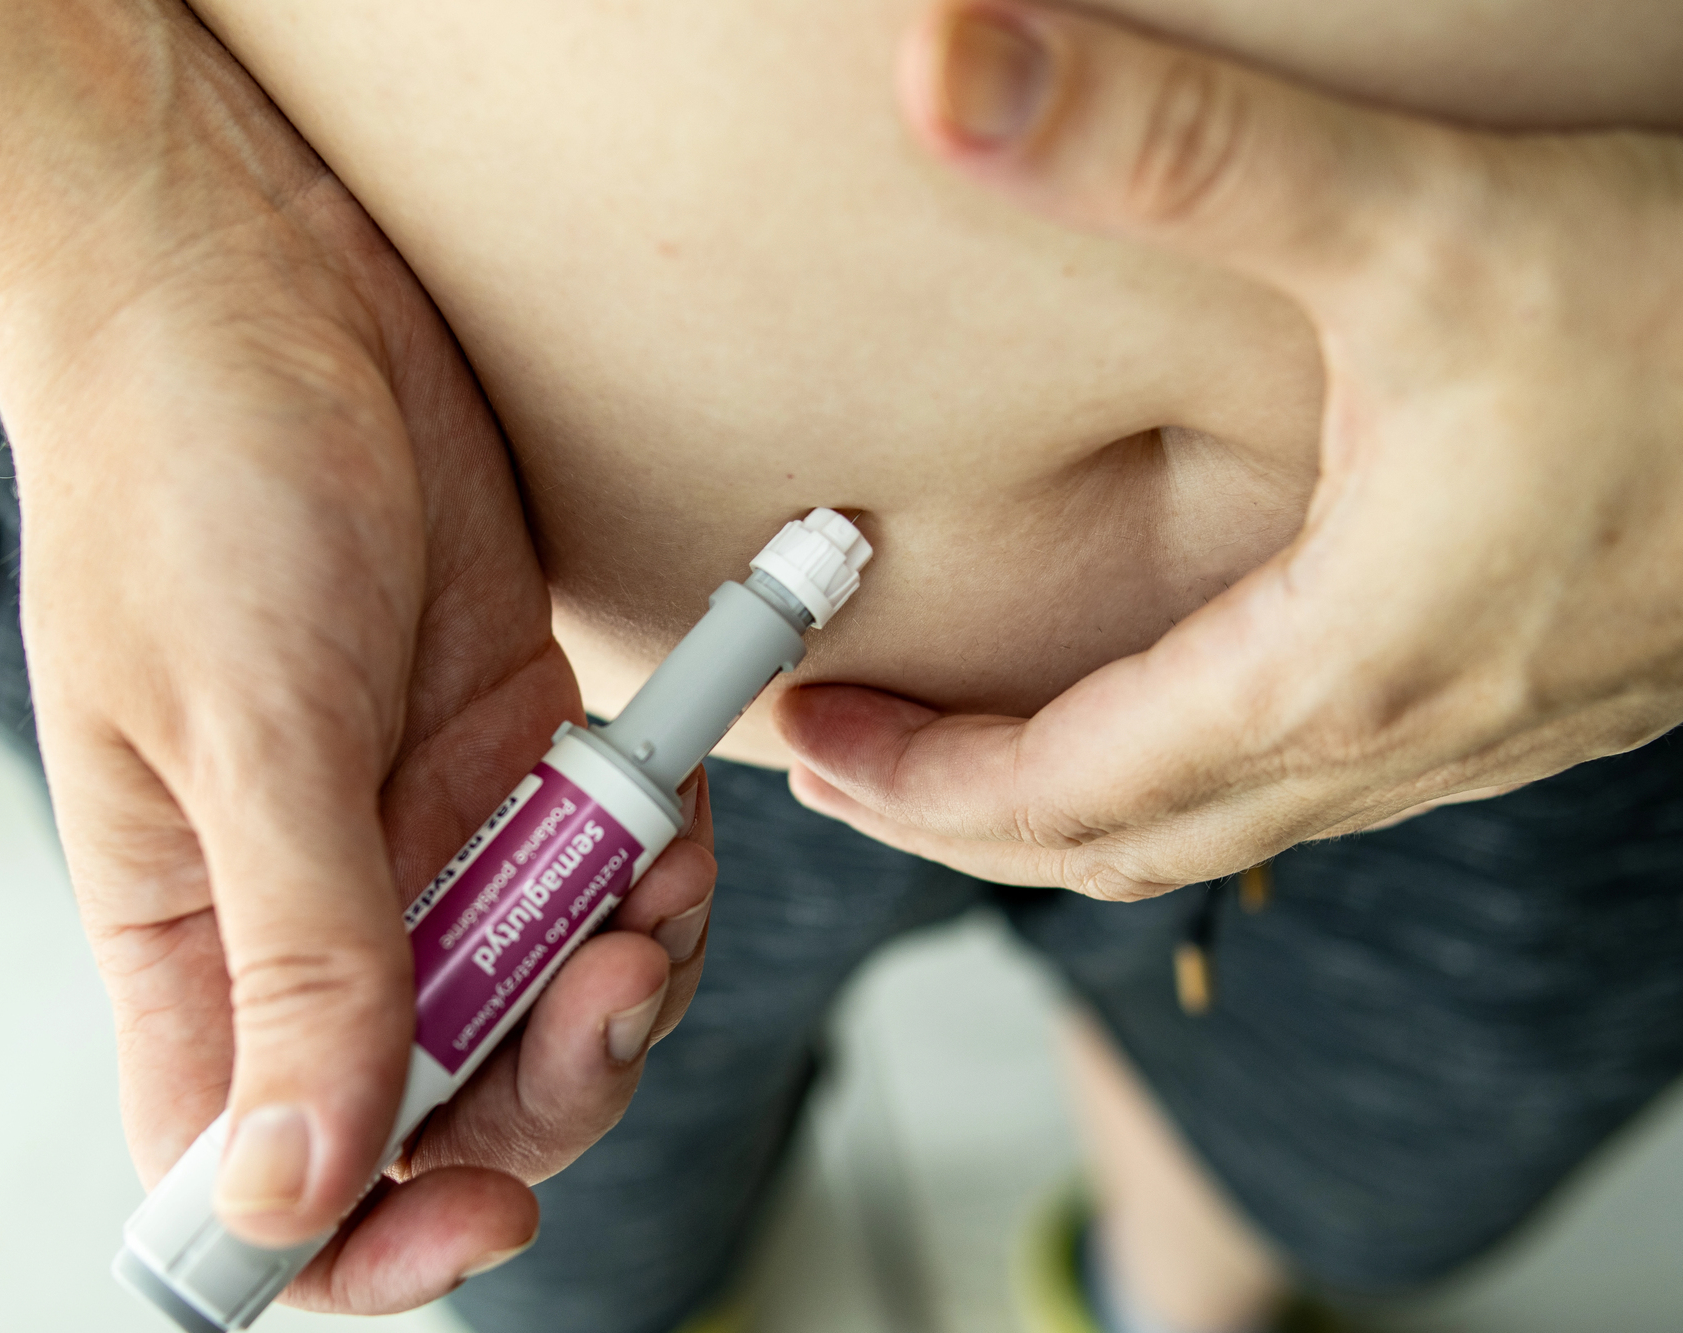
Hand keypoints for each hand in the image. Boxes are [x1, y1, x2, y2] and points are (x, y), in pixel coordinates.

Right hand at [0, 0, 711, 1307]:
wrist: (256, 285)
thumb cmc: (191, 485)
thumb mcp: (241, 733)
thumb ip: (298, 964)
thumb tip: (295, 1191)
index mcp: (196, 941)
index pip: (259, 1172)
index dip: (362, 1237)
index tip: (478, 1214)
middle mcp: (311, 907)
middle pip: (443, 1103)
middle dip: (550, 1086)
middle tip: (612, 990)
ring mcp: (417, 829)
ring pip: (546, 995)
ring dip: (624, 972)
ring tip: (658, 880)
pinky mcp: (503, 747)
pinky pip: (603, 869)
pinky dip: (655, 866)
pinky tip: (668, 812)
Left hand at [779, 1, 1682, 898]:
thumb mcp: (1416, 219)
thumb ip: (1176, 147)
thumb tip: (952, 74)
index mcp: (1335, 676)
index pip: (1055, 798)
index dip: (908, 780)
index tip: (801, 735)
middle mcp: (1394, 742)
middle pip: (1119, 844)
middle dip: (961, 815)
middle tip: (843, 758)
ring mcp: (1467, 740)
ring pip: (1217, 825)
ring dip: (1071, 802)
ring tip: (970, 744)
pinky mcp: (1524, 696)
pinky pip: (1309, 780)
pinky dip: (1190, 766)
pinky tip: (1175, 692)